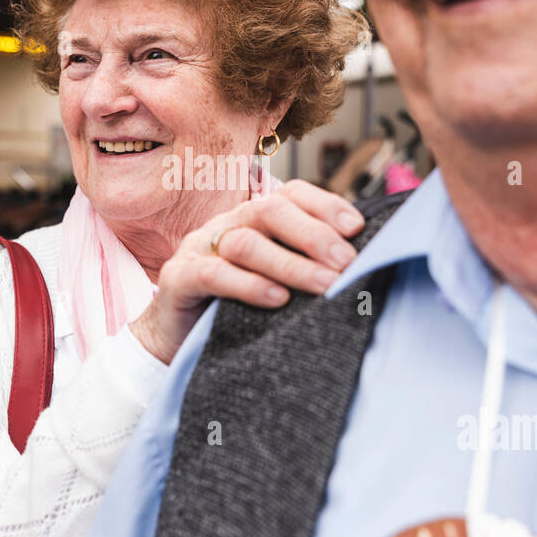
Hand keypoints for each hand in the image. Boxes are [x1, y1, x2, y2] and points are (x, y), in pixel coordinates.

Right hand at [129, 180, 365, 364]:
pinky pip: (213, 274)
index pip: (290, 195)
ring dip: (290, 263)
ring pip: (244, 242)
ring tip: (325, 284)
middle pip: (269, 212)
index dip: (325, 205)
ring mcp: (198, 249)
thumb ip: (306, 267)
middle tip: (347, 262)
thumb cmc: (234, 310)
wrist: (174, 341)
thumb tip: (363, 265)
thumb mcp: (274, 283)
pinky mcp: (177, 279)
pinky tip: (277, 299)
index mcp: (252, 220)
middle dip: (313, 235)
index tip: (358, 228)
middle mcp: (225, 225)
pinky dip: (248, 284)